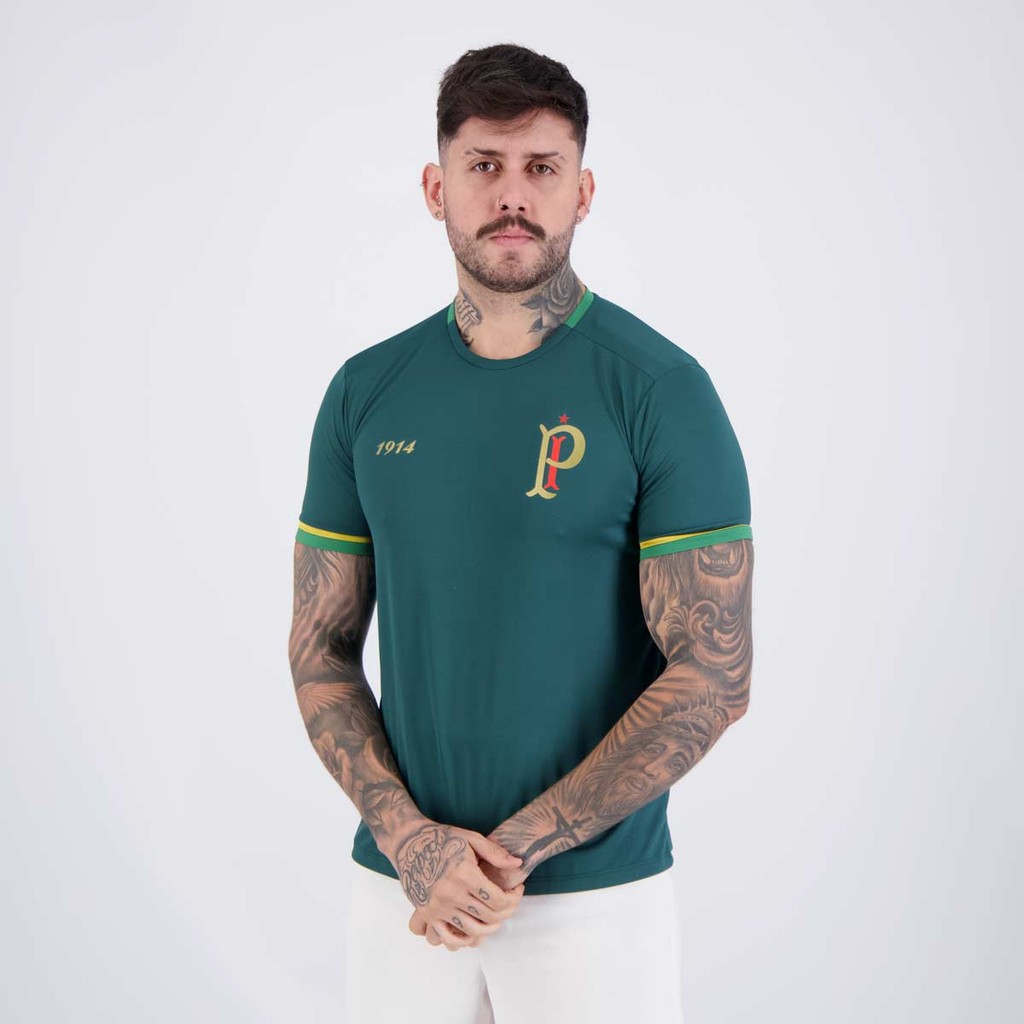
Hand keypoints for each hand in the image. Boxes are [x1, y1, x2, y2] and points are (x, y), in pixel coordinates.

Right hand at [396, 820, 524, 950]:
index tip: (517, 889)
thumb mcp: (471, 838)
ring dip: (490, 927)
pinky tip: (474, 930)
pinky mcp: (427, 914)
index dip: (514, 898)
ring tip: (496, 915)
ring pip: (473, 930)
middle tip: (511, 902)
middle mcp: (451, 894)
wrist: (410, 843)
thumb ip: (496, 853)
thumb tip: (518, 864)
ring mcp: (438, 907)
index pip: (498, 899)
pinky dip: (464, 940)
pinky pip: (448, 938)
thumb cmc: (443, 838)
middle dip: (507, 912)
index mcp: (465, 874)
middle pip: (489, 916)